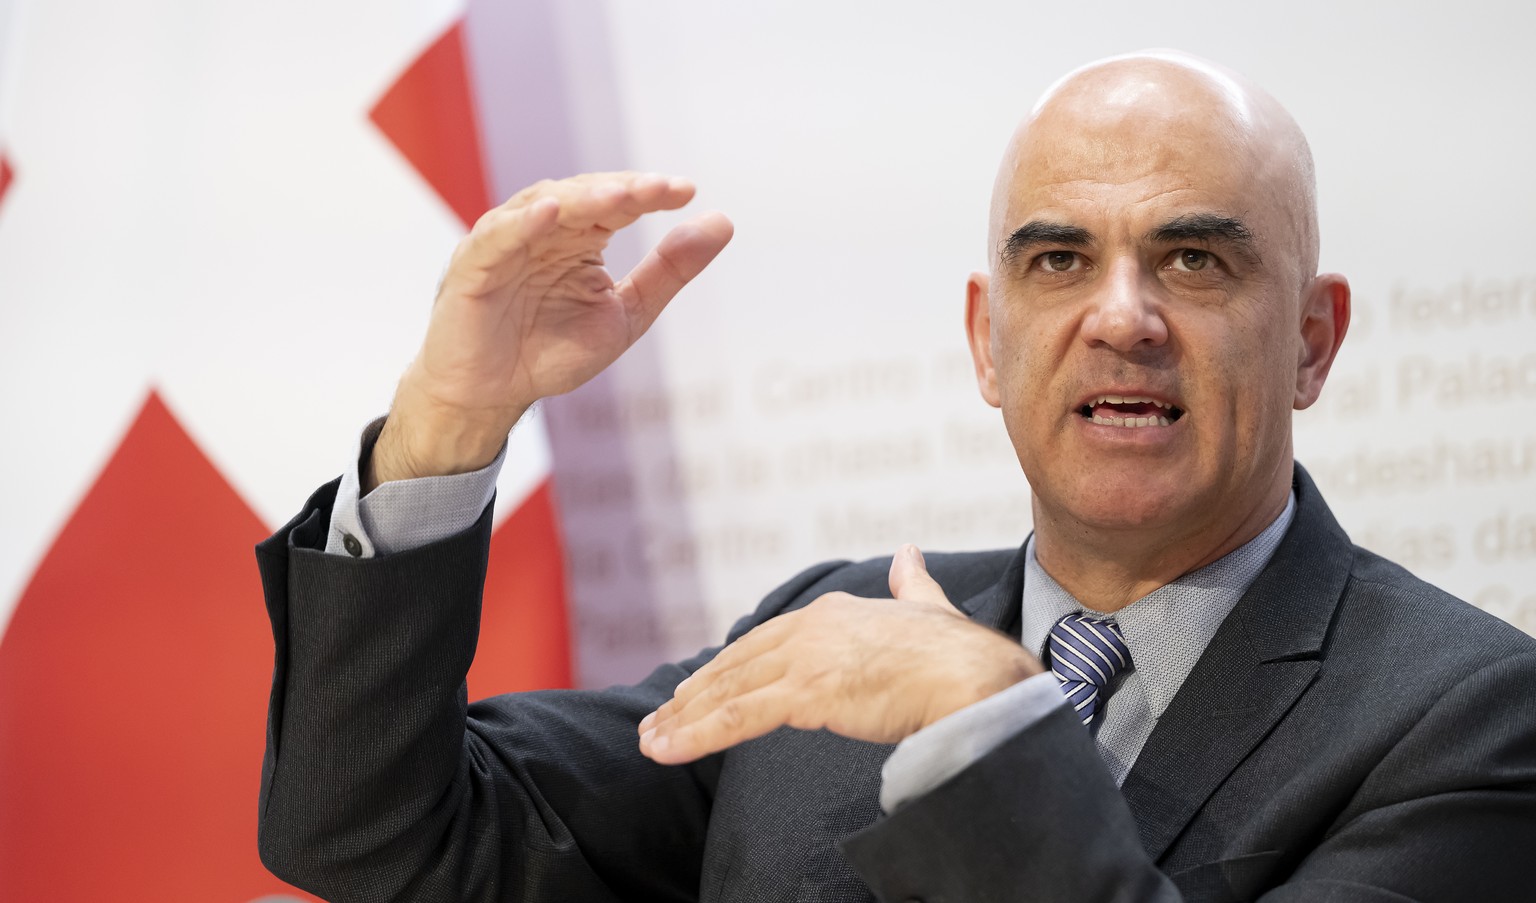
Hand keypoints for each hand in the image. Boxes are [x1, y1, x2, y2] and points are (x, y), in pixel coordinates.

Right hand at [368, 172, 733, 488]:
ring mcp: (506, 243)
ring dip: (583, 199)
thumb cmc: (548, 352)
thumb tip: (722, 223)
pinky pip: (498, 237)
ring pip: (545, 207)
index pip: (618, 204)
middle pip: (585, 198)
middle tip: (661, 189)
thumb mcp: (626, 314)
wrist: (492, 396)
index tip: (688, 192)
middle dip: (623, 192)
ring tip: (620, 196)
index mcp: (580, 238)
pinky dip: (523, 223)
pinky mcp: (473, 266)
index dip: (651, 195)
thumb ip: (669, 271)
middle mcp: (543, 231)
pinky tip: (553, 213)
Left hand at [637, 545, 1041, 763]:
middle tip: (660, 718)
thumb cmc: (960, 654)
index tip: (697, 688)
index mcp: (833, 613)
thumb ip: (911, 583)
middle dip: (695, 695)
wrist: (977, 678)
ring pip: (728, 693)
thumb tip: (908, 553)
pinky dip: (696, 735)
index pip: (764, 643)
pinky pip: (739, 718)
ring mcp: (806, 661)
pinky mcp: (807, 695)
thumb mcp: (927, 607)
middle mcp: (811, 629)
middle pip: (736, 666)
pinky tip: (667, 751)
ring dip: (684, 720)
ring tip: (651, 742)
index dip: (727, 668)